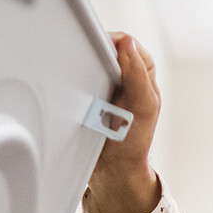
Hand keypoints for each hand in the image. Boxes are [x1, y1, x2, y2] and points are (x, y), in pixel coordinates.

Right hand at [85, 32, 162, 212]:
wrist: (111, 171)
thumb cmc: (132, 143)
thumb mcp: (142, 107)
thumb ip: (138, 75)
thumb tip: (128, 43)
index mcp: (143, 75)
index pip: (128, 45)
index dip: (114, 42)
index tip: (98, 47)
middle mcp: (124, 77)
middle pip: (107, 50)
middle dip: (94, 52)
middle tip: (83, 59)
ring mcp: (104, 87)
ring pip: (90, 63)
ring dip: (82, 66)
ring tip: (77, 73)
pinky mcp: (87, 97)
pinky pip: (77, 80)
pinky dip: (73, 81)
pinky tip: (70, 85)